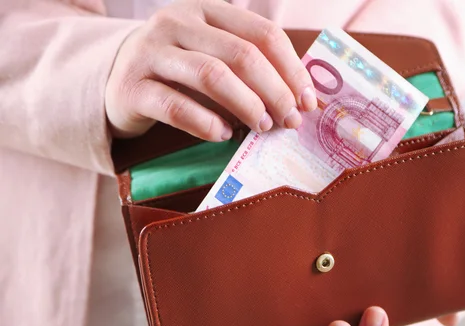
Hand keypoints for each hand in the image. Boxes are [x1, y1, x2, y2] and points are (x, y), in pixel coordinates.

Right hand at [105, 0, 316, 140]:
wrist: (117, 78)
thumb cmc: (179, 70)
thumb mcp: (214, 54)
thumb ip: (250, 67)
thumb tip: (298, 99)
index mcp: (207, 9)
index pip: (262, 33)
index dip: (291, 68)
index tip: (308, 101)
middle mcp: (177, 23)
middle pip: (241, 55)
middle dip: (275, 91)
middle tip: (290, 120)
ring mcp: (151, 52)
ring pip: (211, 75)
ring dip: (246, 105)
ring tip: (261, 127)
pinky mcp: (132, 88)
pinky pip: (175, 107)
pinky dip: (206, 123)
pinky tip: (223, 134)